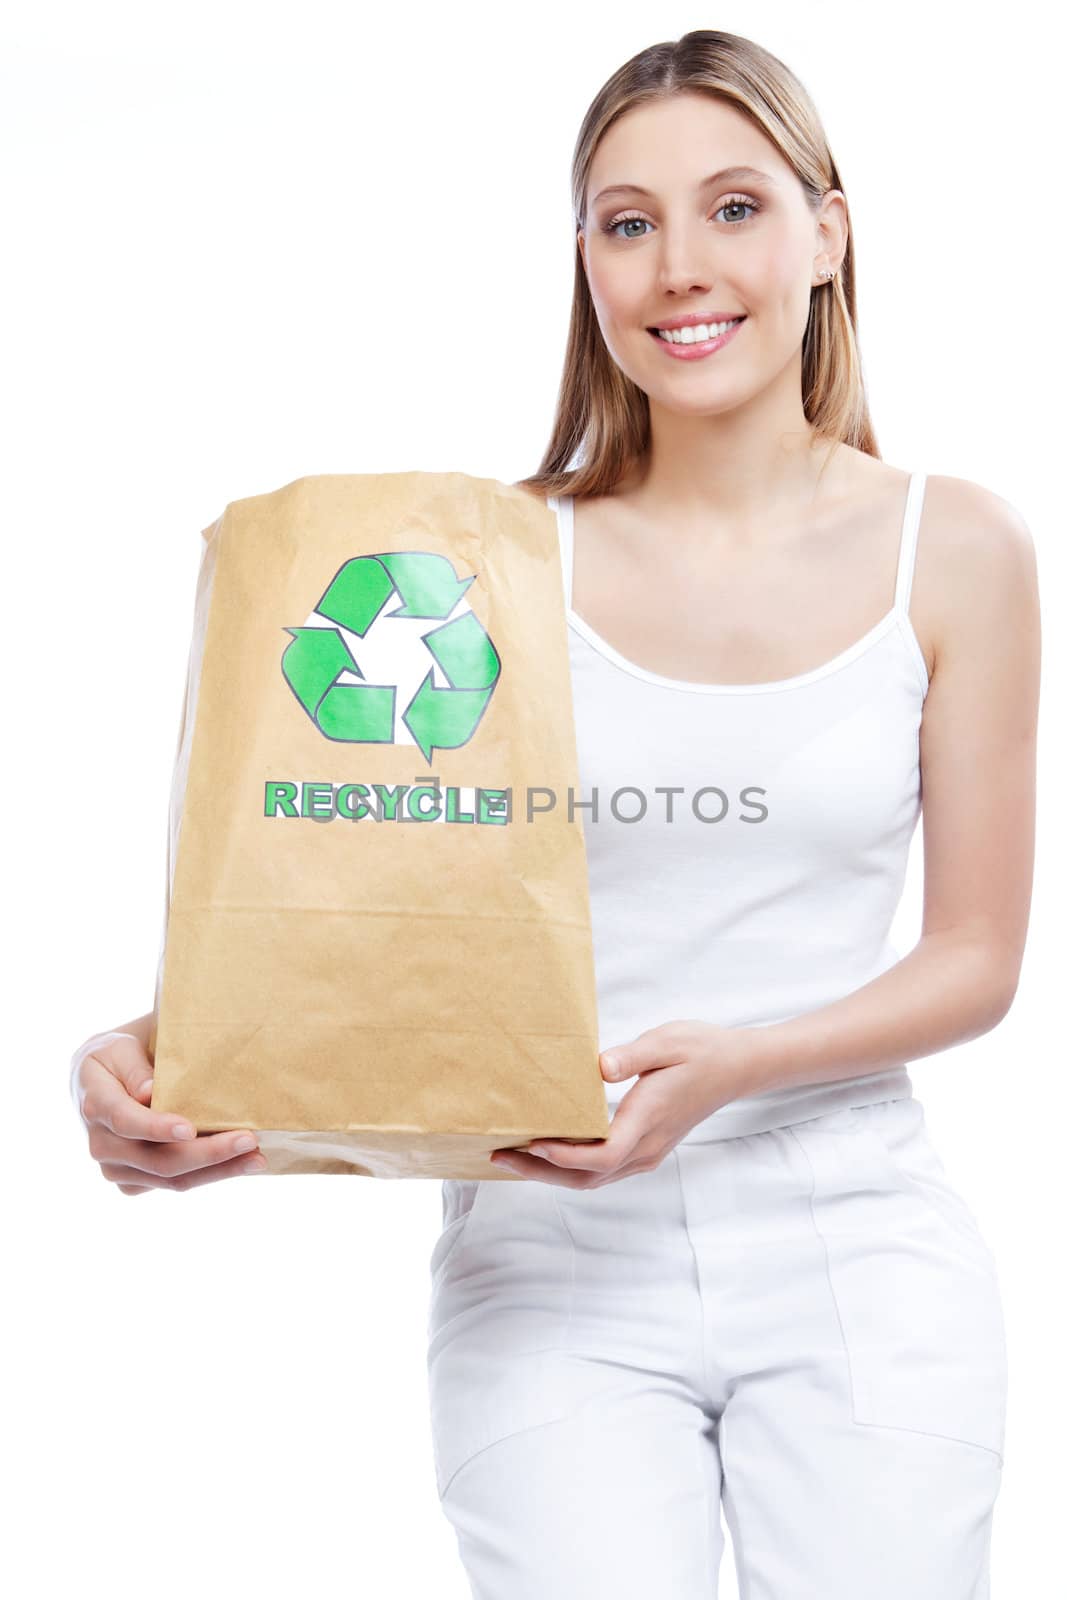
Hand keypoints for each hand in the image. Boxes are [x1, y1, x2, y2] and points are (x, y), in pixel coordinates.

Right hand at [71, 1029, 266, 1193]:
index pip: (126, 1121)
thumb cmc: (117, 1057)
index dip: (156, 1128)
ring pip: (170, 1179)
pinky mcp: (132, 1181)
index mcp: (96, 1105)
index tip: (190, 1129)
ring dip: (217, 1171)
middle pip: (157, 1160)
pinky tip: (238, 1165)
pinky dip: (208, 1175)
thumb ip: (134, 1068)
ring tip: (256, 1159)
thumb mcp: (120, 1048)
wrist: (96, 1083)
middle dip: (208, 1154)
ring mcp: (116, 1168)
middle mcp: (102, 1144)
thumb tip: (149, 1092)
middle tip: (249, 1141)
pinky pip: (172, 1185)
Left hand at [489, 1019, 752, 1187]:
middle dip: (541, 1172)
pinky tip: (547, 1150)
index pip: (602, 1155)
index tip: (530, 1142)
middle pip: (588, 1177)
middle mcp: (646, 1146)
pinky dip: (570, 1166)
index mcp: (649, 1119)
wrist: (736, 1068)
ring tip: (512, 1157)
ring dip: (551, 1173)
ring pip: (594, 1179)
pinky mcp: (645, 1148)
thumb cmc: (701, 1050)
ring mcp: (647, 1152)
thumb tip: (599, 1067)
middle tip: (499, 1157)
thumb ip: (633, 1055)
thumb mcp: (667, 1041)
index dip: (564, 1155)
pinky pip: (603, 1169)